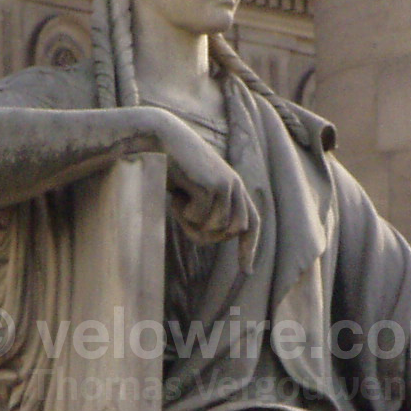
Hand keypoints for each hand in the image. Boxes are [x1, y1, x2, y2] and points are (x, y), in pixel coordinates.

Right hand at [146, 109, 259, 265]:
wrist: (160, 140)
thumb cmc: (172, 168)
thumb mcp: (192, 194)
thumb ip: (206, 213)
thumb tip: (214, 235)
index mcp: (234, 187)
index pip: (251, 222)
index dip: (249, 247)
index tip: (247, 271)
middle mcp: (236, 186)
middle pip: (233, 231)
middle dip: (210, 235)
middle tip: (184, 221)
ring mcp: (227, 185)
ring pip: (217, 227)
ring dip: (193, 222)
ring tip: (179, 200)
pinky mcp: (214, 186)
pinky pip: (201, 218)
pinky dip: (184, 213)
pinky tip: (176, 193)